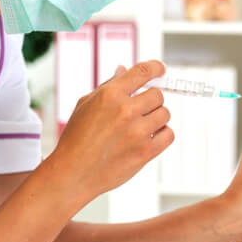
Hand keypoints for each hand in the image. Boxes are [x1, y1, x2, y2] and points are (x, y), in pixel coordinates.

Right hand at [47, 60, 170, 204]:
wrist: (72, 173)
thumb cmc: (76, 139)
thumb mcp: (85, 105)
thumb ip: (108, 86)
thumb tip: (123, 70)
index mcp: (110, 94)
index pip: (143, 71)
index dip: (156, 68)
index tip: (160, 70)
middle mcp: (126, 110)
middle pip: (157, 95)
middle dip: (150, 101)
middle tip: (140, 111)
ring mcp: (137, 132)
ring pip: (165, 113)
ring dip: (156, 118)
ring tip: (141, 126)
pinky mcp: (145, 152)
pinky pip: (169, 134)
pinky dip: (162, 134)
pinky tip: (149, 137)